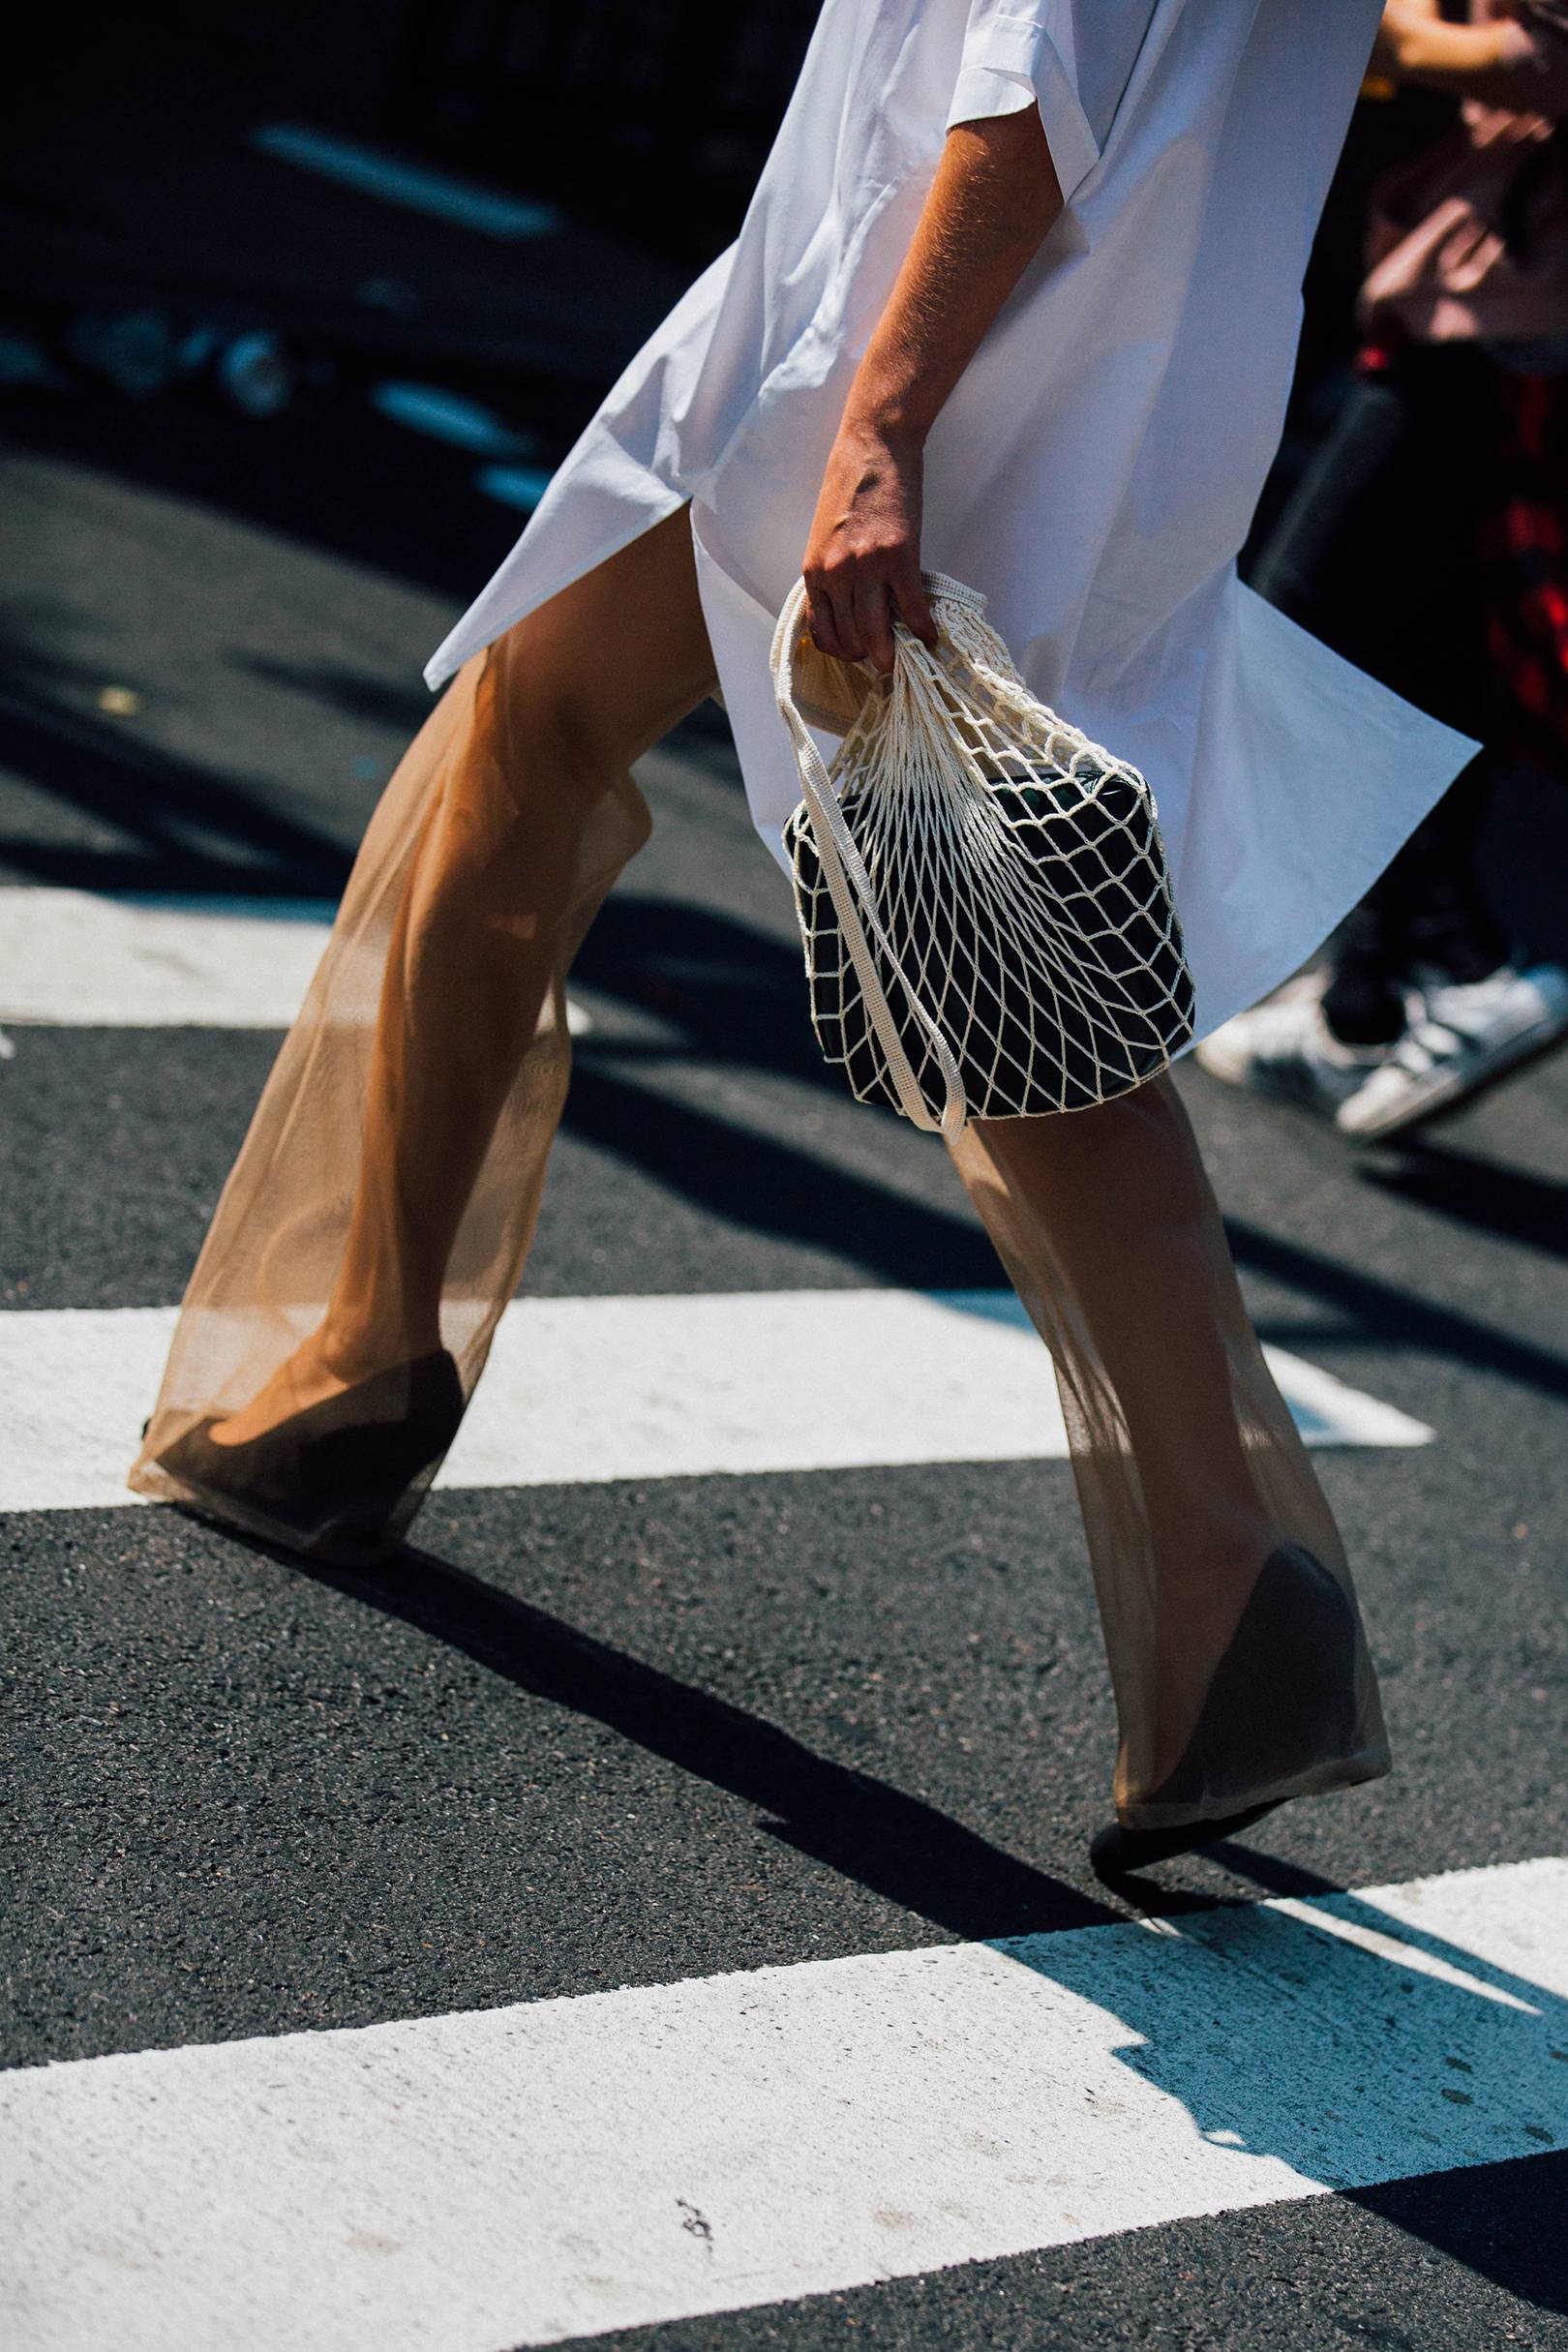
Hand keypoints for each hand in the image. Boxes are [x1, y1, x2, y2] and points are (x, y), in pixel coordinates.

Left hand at [801, 416, 936, 673]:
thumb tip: (847, 606)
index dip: (841, 651)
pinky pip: (911, 607)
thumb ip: (831, 571)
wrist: (872, 446)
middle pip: (851, 637)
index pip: (823, 630)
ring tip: (904, 661)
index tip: (857, 655)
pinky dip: (922, 628)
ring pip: (877, 630)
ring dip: (892, 653)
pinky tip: (929, 636)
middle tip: (884, 664)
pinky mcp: (898, 557)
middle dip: (868, 657)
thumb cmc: (848, 485)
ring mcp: (867, 567)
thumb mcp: (824, 534)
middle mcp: (836, 574)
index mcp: (815, 571)